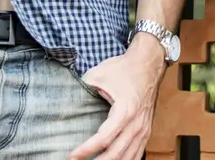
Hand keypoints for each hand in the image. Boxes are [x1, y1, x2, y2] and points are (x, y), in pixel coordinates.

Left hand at [67, 42, 164, 159]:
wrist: (149, 63)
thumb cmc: (124, 69)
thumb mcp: (100, 74)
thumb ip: (83, 90)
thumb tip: (65, 102)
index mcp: (126, 110)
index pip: (104, 138)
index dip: (86, 150)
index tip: (71, 156)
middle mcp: (137, 122)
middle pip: (116, 153)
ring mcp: (144, 128)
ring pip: (128, 157)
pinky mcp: (146, 129)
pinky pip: (137, 153)